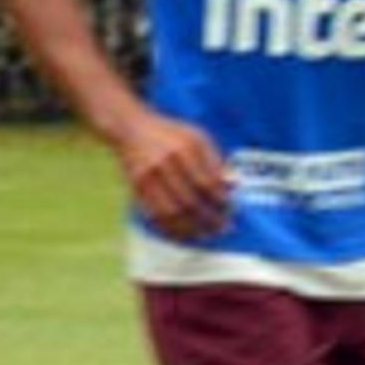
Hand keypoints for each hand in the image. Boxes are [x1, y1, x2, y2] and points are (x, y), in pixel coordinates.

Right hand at [111, 109, 235, 239]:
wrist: (132, 130)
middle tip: (223, 228)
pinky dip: (170, 228)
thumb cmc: (172, 133)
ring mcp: (148, 178)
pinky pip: (154, 215)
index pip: (205, 182)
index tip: (230, 209)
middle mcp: (164, 164)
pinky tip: (183, 234)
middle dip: (208, 218)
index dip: (219, 200)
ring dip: (190, 228)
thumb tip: (233, 186)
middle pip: (189, 200)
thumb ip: (215, 160)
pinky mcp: (137, 188)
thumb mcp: (198, 137)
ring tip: (205, 235)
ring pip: (171, 212)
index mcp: (184, 149)